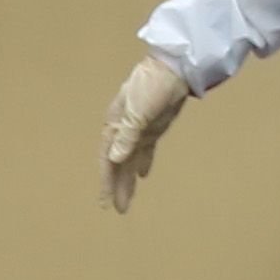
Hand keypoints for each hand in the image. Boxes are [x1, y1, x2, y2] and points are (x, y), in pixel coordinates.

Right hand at [100, 53, 192, 212]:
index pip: (108, 159)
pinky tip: (142, 176)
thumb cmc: (152, 86)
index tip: (107, 200)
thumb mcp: (138, 112)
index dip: (107, 180)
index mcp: (115, 125)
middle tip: (118, 209)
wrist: (173, 70)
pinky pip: (145, 150)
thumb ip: (127, 136)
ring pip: (130, 160)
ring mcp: (138, 129)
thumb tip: (115, 159)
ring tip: (127, 201)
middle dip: (117, 186)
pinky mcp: (152, 128)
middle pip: (118, 163)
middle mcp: (122, 130)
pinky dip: (143, 163)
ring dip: (129, 179)